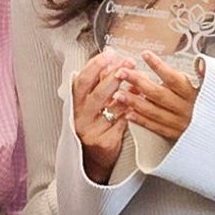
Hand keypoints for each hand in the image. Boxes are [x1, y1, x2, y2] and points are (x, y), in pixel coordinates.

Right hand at [71, 52, 130, 182]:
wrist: (92, 159)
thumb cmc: (93, 126)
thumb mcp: (91, 104)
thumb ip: (99, 85)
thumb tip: (114, 62)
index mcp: (75, 104)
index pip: (82, 80)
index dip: (95, 66)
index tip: (110, 55)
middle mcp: (80, 117)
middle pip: (97, 93)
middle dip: (114, 76)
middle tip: (128, 65)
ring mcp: (92, 130)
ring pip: (112, 108)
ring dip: (127, 93)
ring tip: (138, 82)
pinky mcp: (105, 142)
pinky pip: (122, 123)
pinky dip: (131, 112)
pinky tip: (138, 103)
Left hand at [120, 52, 202, 144]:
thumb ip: (206, 75)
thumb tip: (201, 63)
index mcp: (194, 95)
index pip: (174, 78)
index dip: (159, 66)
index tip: (145, 54)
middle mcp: (186, 109)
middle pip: (158, 94)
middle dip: (138, 82)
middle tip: (122, 72)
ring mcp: (179, 124)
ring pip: (154, 112)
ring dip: (134, 102)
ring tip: (118, 94)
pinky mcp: (175, 136)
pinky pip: (156, 128)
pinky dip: (141, 121)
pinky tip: (127, 114)